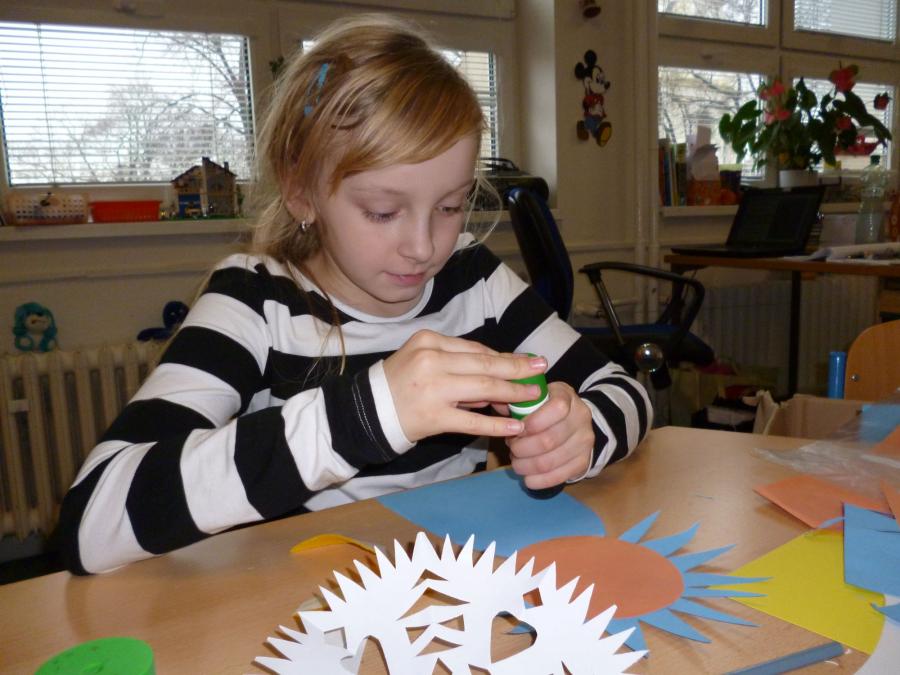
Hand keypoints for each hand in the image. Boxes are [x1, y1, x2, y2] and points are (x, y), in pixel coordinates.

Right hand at [382, 330, 546, 442]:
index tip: (526, 360)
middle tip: (541, 370)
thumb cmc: (399, 384)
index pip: (475, 348)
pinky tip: (515, 427)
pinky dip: (496, 424)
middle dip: (517, 368)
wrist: (368, 411)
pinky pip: (472, 421)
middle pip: (484, 363)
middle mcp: (432, 360)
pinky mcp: (433, 416)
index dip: (504, 356)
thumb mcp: (423, 360)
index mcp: (430, 342)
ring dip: (513, 392)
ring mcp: (432, 388)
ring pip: (483, 387)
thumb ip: (457, 364)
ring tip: (534, 396)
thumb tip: (497, 375)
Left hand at [507, 381, 593, 488]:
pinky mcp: (584, 461)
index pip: (556, 409)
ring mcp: (585, 441)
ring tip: (517, 463)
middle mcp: (581, 417)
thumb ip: (516, 400)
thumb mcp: (534, 397)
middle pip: (549, 440)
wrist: (575, 422)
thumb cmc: (545, 408)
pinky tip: (528, 479)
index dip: (532, 423)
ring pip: (550, 461)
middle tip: (512, 448)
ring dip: (527, 465)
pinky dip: (539, 481)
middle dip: (522, 448)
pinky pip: (560, 476)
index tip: (516, 429)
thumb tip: (495, 401)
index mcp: (567, 396)